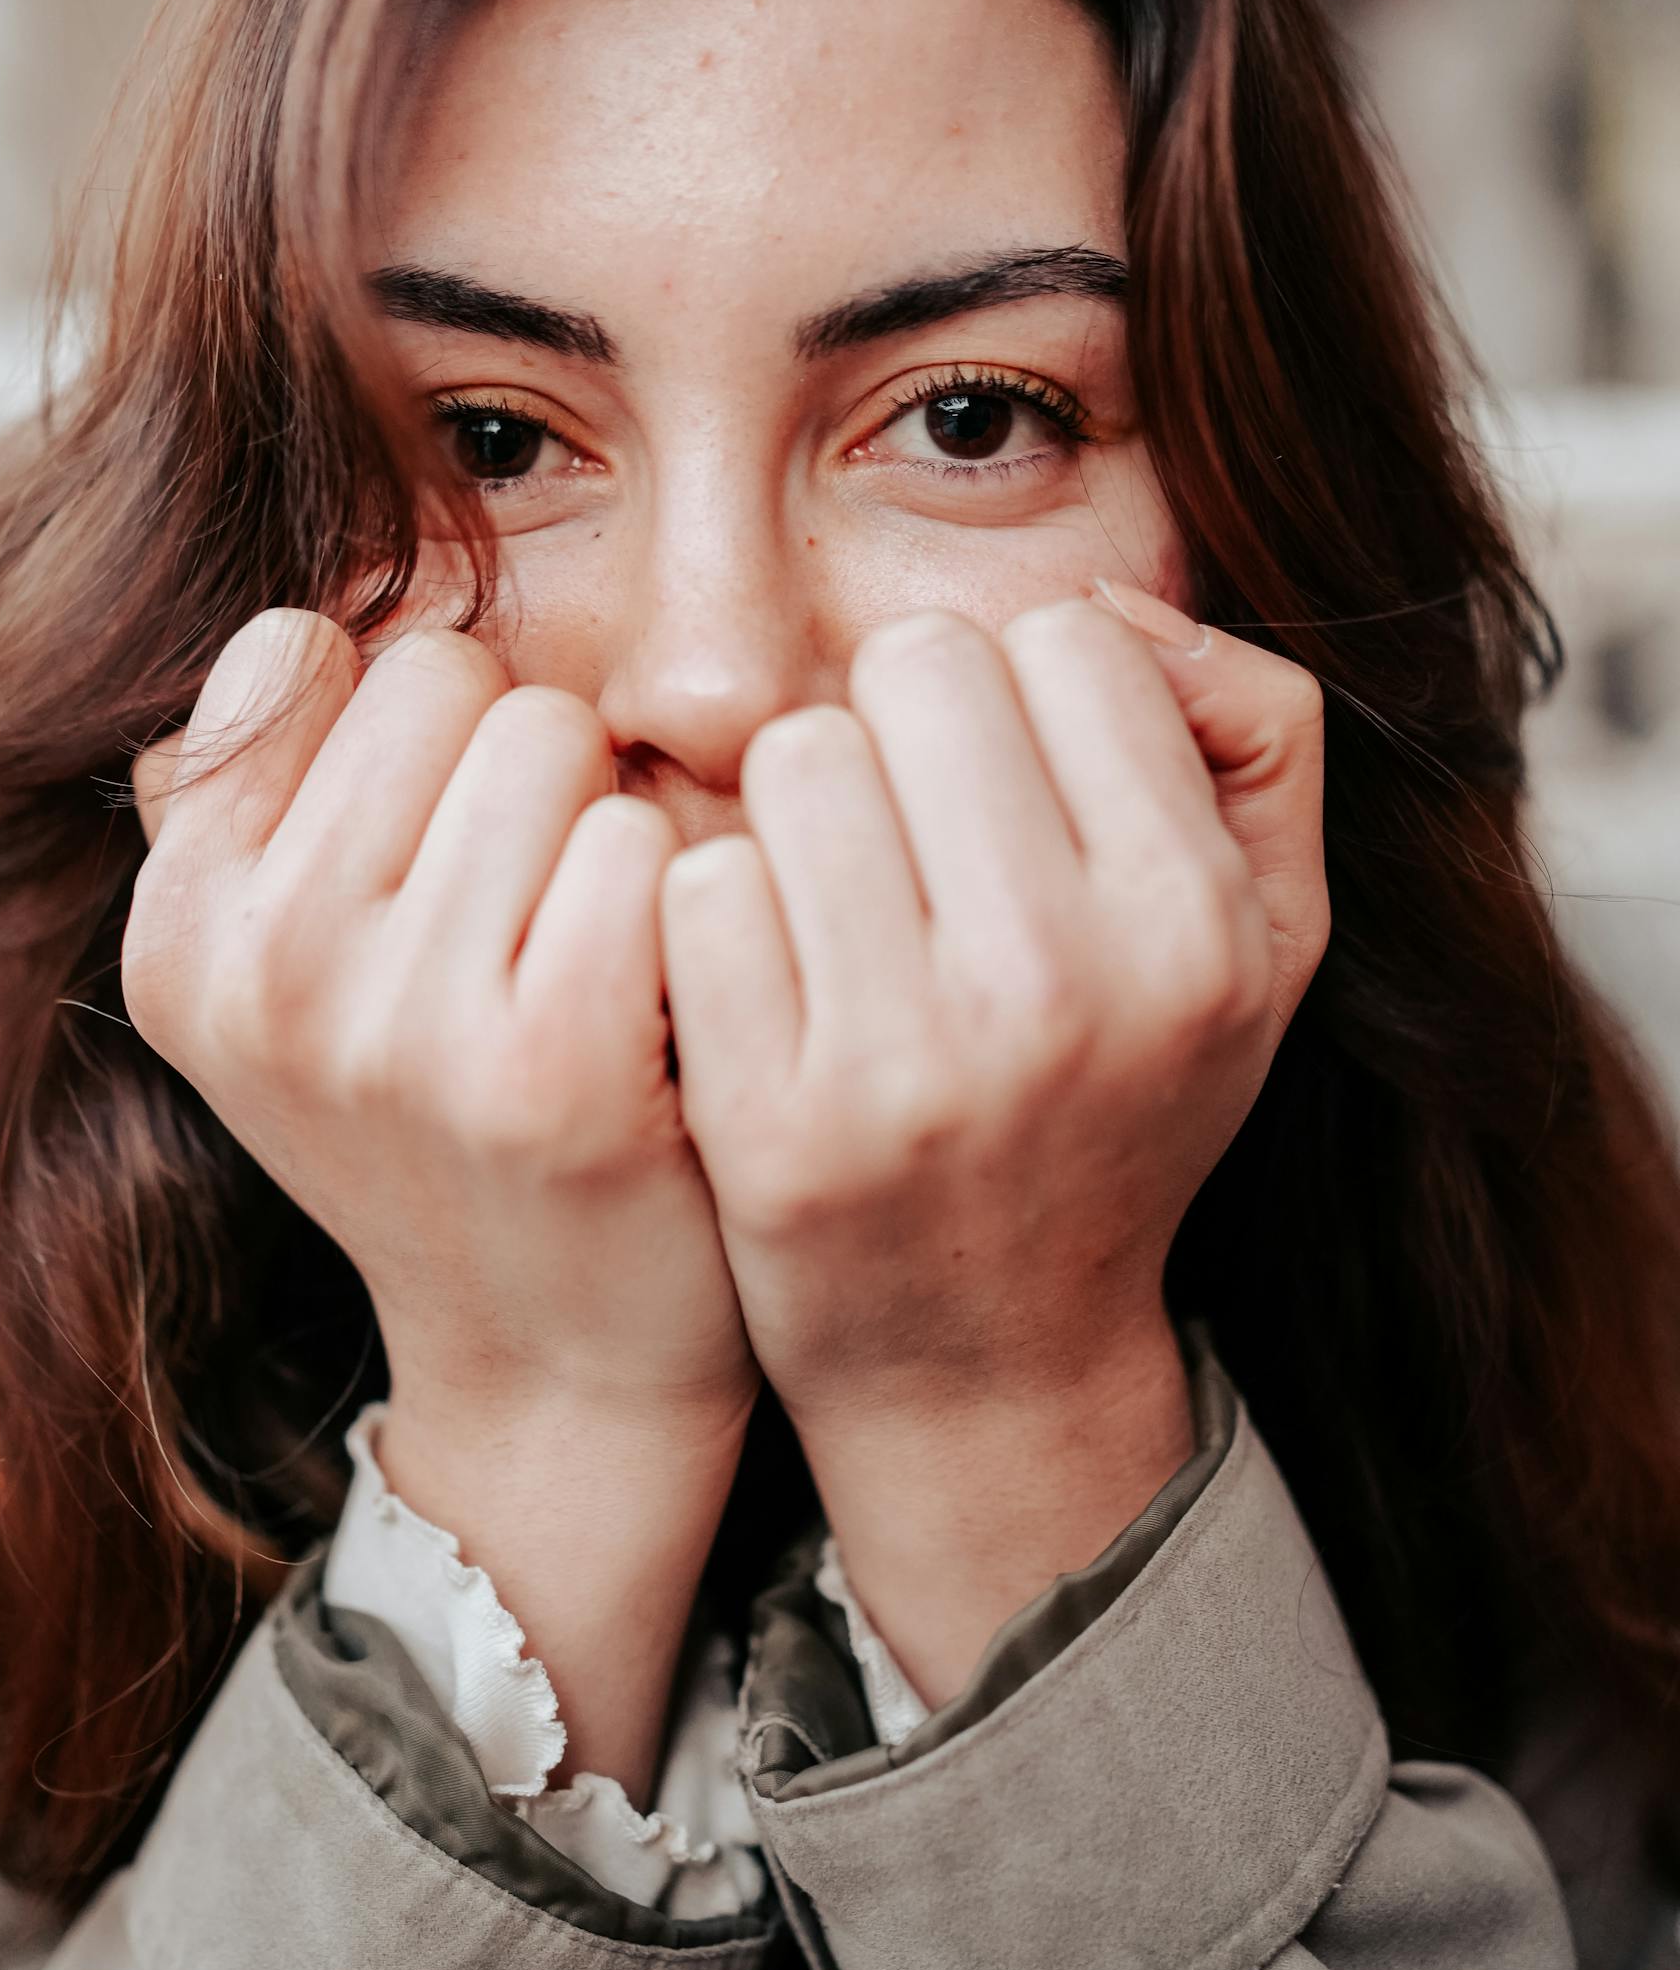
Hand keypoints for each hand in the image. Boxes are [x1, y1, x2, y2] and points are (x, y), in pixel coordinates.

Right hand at [122, 610, 754, 1795]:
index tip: (430, 844)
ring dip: (603, 817)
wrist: (558, 1358)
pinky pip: (641, 844)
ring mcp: (399, 1028)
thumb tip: (295, 630)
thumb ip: (245, 804)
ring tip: (594, 947)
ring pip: (554, 737)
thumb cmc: (443, 1115)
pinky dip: (678, 896)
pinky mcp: (551, 1072)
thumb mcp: (286, 984)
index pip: (303, 650)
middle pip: (445, 674)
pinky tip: (659, 996)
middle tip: (533, 903)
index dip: (405, 725)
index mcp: (179, 933)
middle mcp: (264, 974)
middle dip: (515, 757)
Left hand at [660, 588, 1328, 1701]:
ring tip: (839, 910)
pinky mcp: (769, 1119)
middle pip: (917, 666)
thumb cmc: (1120, 1106)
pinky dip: (718, 914)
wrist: (990, 1360)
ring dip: (802, 814)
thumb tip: (1107, 609)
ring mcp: (908, 1060)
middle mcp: (1063, 985)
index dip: (1025, 694)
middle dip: (902, 730)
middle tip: (910, 838)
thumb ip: (1254, 734)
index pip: (1068, 638)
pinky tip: (763, 982)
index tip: (1013, 793)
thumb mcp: (1270, 936)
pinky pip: (698, 882)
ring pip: (795, 757)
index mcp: (1194, 924)